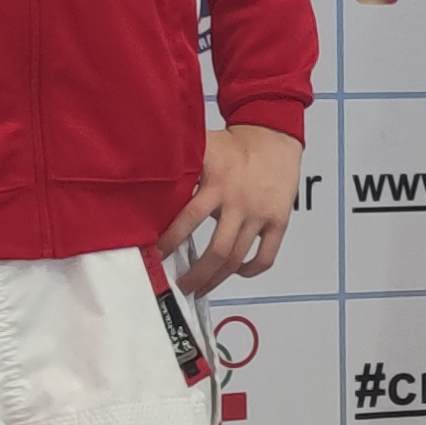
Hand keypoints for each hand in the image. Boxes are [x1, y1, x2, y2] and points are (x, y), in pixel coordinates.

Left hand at [168, 124, 303, 292]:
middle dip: (196, 275)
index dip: (172, 241)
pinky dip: (250, 270)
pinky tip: (237, 272)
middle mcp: (239, 202)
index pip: (189, 218)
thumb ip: (180, 167)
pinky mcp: (278, 221)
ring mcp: (260, 214)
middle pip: (217, 250)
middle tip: (181, 287)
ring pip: (237, 258)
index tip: (158, 255)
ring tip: (201, 288)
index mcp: (217, 183)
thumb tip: (146, 181)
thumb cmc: (235, 146)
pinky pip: (265, 256)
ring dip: (217, 278)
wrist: (273, 136)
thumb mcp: (202, 148)